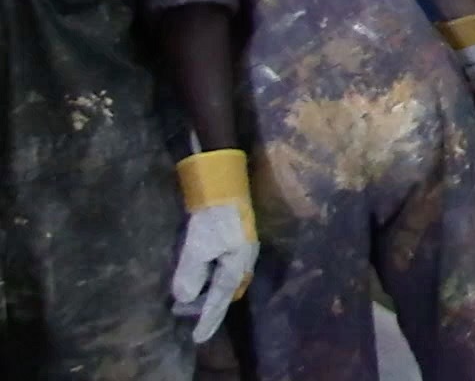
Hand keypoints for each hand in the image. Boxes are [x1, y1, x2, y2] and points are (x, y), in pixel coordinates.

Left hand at [172, 150, 258, 343]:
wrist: (224, 182)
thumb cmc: (214, 216)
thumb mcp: (198, 247)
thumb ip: (191, 274)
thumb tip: (185, 298)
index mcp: (238, 264)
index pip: (221, 299)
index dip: (208, 318)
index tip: (198, 337)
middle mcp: (243, 260)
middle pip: (227, 291)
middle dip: (210, 306)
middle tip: (188, 314)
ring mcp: (239, 249)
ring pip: (225, 279)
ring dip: (209, 291)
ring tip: (190, 299)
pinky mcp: (232, 239)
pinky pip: (222, 268)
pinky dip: (209, 277)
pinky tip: (200, 275)